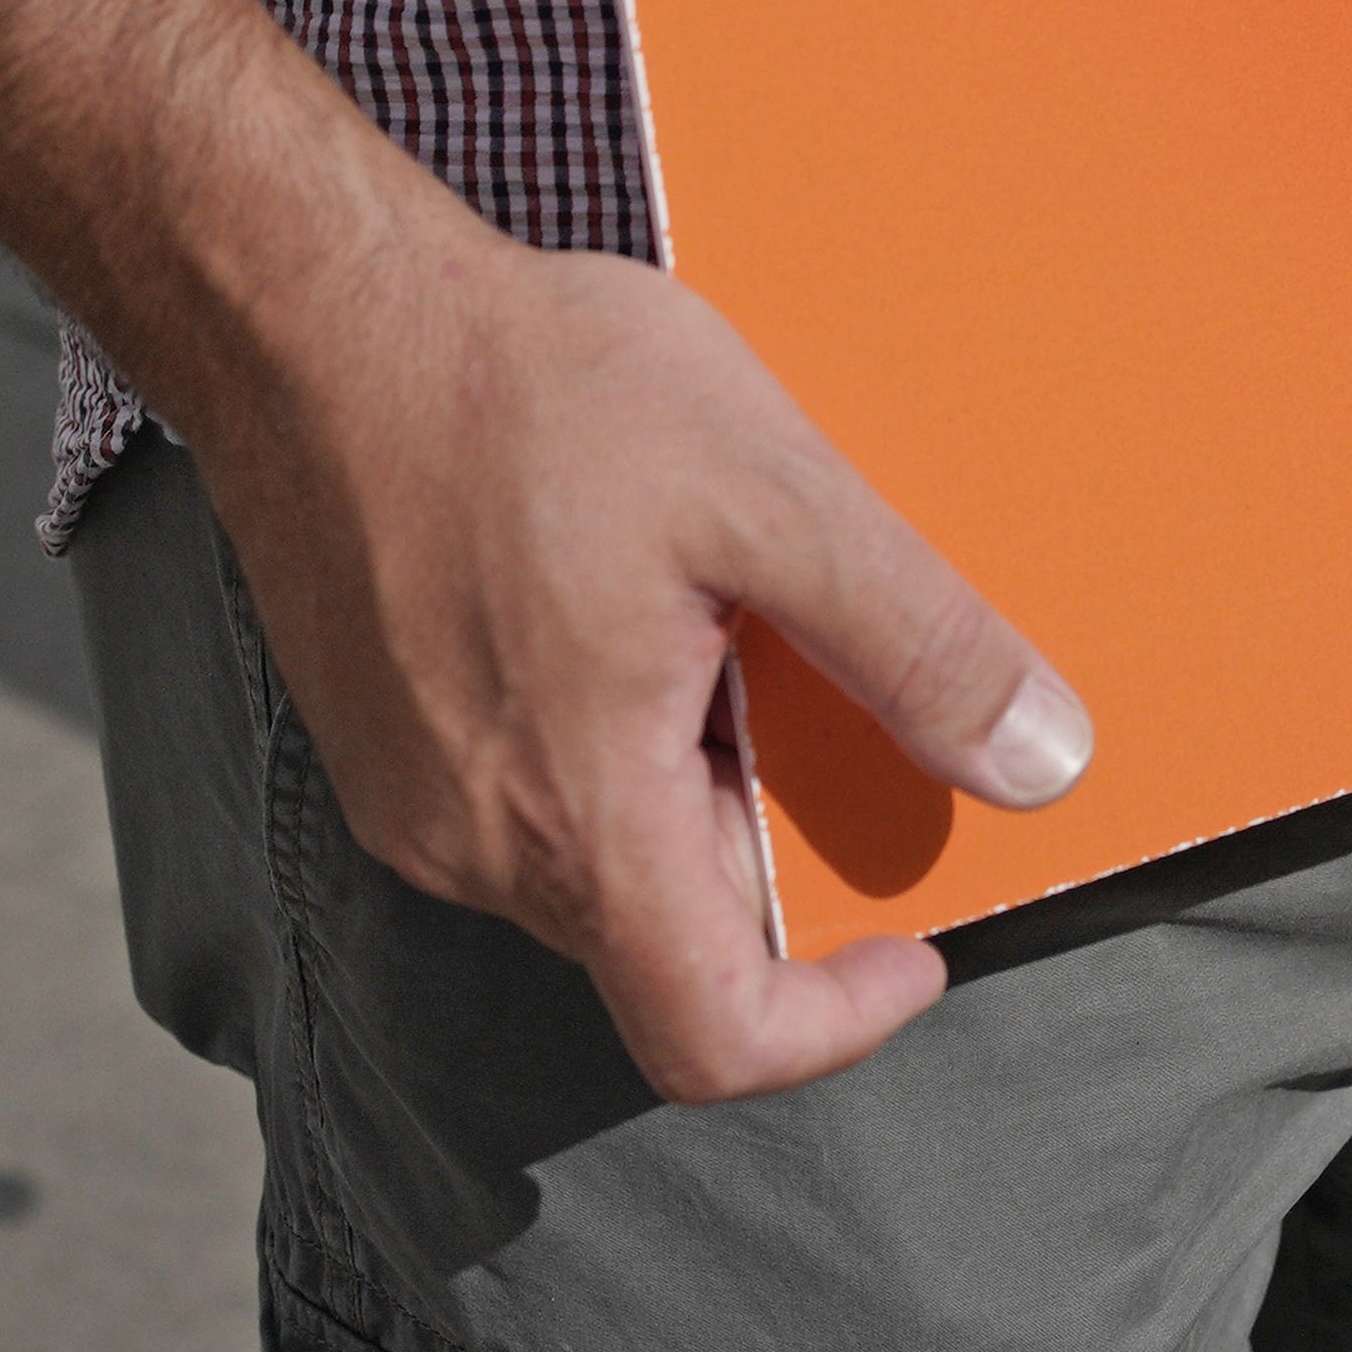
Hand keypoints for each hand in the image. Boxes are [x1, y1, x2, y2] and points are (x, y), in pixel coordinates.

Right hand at [187, 203, 1089, 1102]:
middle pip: (670, 943)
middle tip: (824, 679)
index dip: (840, 1021)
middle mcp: (475, 848)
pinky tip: (641, 600)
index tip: (917, 939)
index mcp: (576, 817)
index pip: (714, 1036)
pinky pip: (536, 801)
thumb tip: (1041, 766)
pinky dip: (621, 744)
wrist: (311, 315)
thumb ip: (915, 644)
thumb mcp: (771, 494)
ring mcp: (415, 803)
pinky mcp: (385, 745)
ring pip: (605, 865)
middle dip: (780, 849)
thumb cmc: (526, 388)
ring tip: (730, 612)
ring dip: (698, 781)